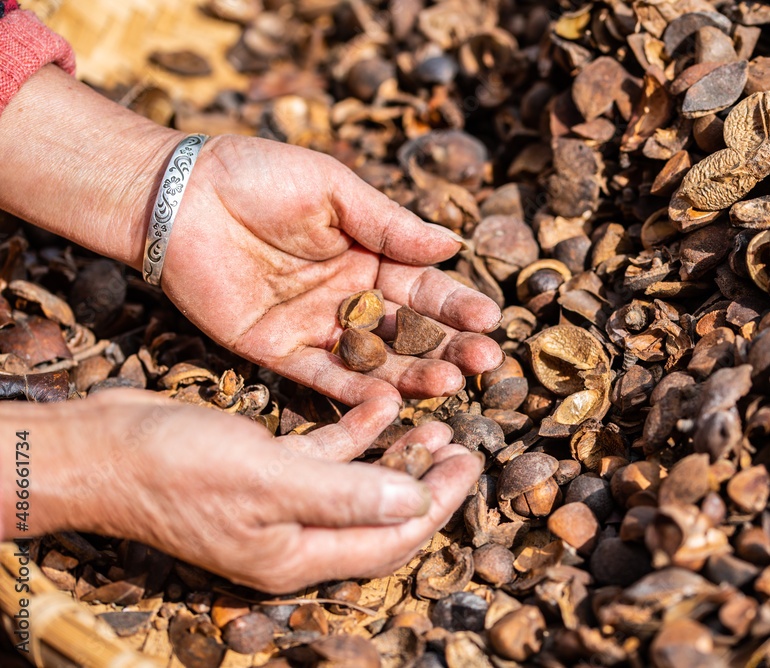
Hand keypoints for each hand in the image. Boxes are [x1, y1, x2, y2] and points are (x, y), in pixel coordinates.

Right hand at [6, 389, 482, 593]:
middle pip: (380, 513)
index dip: (437, 506)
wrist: (102, 450)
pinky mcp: (265, 467)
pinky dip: (355, 431)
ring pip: (356, 481)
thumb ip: (344, 494)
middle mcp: (294, 534)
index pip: (390, 539)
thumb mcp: (267, 480)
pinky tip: (382, 403)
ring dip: (396, 454)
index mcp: (298, 554)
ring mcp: (280, 501)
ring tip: (436, 424)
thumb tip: (415, 503)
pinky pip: (324, 453)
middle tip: (464, 448)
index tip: (471, 467)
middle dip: (426, 483)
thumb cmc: (176, 468)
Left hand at [161, 134, 502, 404]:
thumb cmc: (257, 176)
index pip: (424, 287)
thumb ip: (389, 224)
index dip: (458, 304)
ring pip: (374, 360)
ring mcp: (315, 327)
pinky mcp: (275, 350)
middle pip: (409, 331)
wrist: (179, 194)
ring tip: (451, 384)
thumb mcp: (333, 189)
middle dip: (449, 347)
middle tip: (485, 363)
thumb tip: (453, 245)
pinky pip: (322, 376)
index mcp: (368, 256)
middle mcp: (349, 297)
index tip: (491, 320)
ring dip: (414, 374)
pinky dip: (355, 391)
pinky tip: (391, 402)